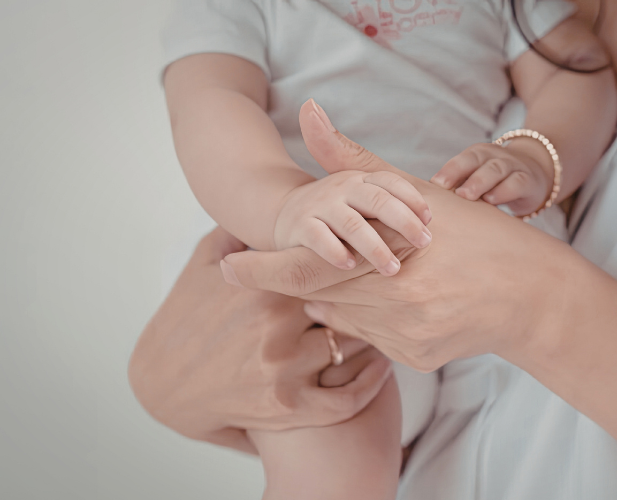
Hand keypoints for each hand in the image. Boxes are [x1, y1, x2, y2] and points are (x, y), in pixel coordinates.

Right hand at [128, 227, 393, 453]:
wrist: (159, 384)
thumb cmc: (184, 316)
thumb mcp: (203, 263)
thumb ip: (237, 230)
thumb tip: (264, 200)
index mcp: (264, 288)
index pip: (333, 267)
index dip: (363, 258)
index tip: (382, 253)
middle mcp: (276, 327)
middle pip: (350, 306)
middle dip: (375, 297)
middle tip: (398, 288)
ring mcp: (283, 371)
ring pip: (353, 348)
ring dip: (377, 337)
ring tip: (394, 323)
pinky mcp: (287, 410)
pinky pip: (346, 399)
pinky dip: (371, 384)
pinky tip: (382, 368)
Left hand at [218, 102, 576, 371]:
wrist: (533, 295)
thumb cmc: (480, 236)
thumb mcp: (418, 192)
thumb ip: (355, 161)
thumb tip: (307, 115)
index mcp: (387, 262)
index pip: (305, 271)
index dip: (260, 270)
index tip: (225, 265)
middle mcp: (392, 307)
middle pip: (320, 298)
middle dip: (299, 281)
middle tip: (284, 268)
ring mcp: (405, 339)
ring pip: (345, 319)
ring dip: (338, 297)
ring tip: (358, 273)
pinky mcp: (417, 360)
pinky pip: (374, 339)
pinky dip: (372, 318)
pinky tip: (395, 299)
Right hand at [274, 167, 431, 276]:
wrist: (286, 215)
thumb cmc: (338, 213)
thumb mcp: (363, 202)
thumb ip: (392, 207)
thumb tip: (435, 223)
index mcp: (361, 179)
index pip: (391, 183)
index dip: (413, 200)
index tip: (431, 221)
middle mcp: (342, 187)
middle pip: (377, 199)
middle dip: (404, 222)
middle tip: (425, 243)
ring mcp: (320, 205)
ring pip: (352, 223)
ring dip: (375, 246)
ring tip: (393, 268)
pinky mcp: (300, 226)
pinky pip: (319, 238)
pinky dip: (336, 251)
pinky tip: (350, 267)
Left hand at [431, 140, 553, 215]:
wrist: (535, 175)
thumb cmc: (495, 183)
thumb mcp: (476, 181)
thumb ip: (458, 187)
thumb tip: (428, 204)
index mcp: (477, 155)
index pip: (461, 160)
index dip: (449, 170)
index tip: (435, 185)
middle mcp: (494, 156)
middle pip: (476, 161)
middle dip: (461, 174)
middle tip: (450, 191)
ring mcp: (512, 166)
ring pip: (496, 170)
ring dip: (480, 182)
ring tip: (467, 196)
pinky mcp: (528, 180)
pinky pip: (517, 182)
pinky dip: (504, 190)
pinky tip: (492, 200)